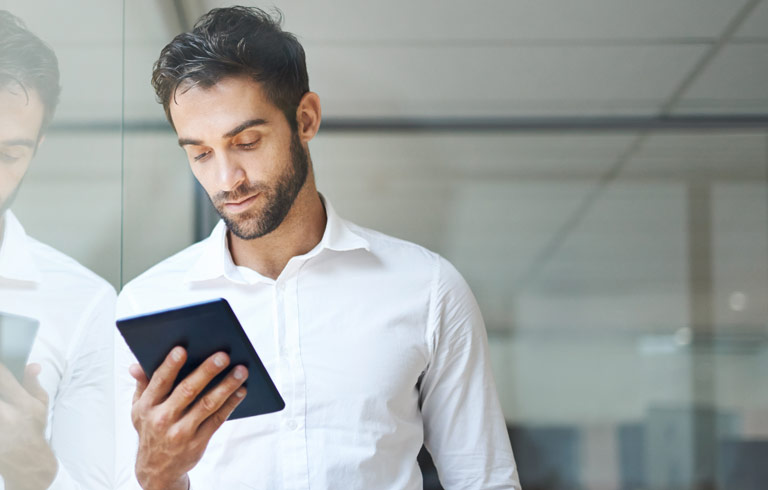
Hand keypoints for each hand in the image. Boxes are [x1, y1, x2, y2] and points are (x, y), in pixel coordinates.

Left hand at [0, 363, 56, 489]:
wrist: (26, 461)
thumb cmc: (33, 428)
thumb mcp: (41, 405)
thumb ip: (33, 383)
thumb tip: (32, 364)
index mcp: (23, 404)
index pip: (4, 379)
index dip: (0, 368)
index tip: (0, 360)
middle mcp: (7, 415)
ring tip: (2, 404)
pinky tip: (1, 414)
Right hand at [130, 347, 247, 489]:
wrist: (157, 468)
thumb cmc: (151, 428)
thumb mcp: (138, 408)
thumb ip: (142, 384)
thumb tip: (137, 364)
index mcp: (147, 406)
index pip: (159, 382)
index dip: (170, 365)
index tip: (182, 349)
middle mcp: (162, 419)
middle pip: (187, 391)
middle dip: (206, 371)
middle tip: (223, 356)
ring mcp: (181, 432)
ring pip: (207, 404)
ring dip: (226, 386)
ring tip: (241, 371)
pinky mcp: (197, 442)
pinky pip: (217, 419)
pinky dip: (231, 403)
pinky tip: (241, 390)